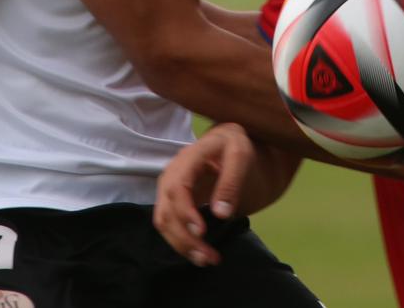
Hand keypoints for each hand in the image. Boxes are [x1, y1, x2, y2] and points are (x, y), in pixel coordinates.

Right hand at [152, 123, 251, 266]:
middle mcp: (172, 173)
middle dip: (184, 238)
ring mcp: (169, 187)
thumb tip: (221, 214)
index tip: (202, 232)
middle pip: (167, 209)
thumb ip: (230, 182)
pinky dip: (180, 240)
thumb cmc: (235, 146)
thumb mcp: (240, 156)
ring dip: (180, 244)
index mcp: (188, 157)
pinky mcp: (173, 200)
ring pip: (164, 221)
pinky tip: (198, 251)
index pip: (177, 187)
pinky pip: (169, 223)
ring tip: (205, 259)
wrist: (228, 143)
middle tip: (209, 257)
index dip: (185, 212)